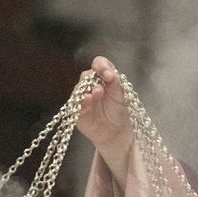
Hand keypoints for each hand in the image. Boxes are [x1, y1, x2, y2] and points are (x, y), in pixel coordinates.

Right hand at [76, 56, 132, 185]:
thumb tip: (110, 73)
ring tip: (97, 94)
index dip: (102, 66)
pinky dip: (81, 101)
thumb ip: (117, 83)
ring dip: (87, 90)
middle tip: (103, 87)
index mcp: (102, 77)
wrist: (116, 132)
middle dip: (94, 79)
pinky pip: (75, 103)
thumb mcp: (122, 95)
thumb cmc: (118, 111)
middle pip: (86, 75)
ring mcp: (82, 97)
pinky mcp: (76, 110)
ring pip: (79, 88)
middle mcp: (90, 85)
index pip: (98, 64)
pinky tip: (88, 100)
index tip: (109, 75)